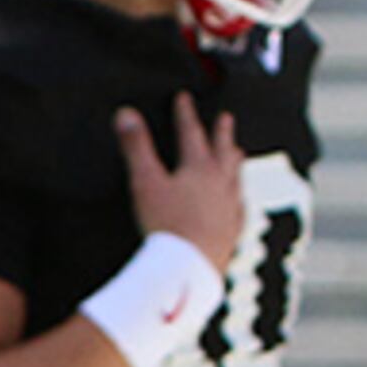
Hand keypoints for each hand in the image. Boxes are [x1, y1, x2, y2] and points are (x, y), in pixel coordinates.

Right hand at [116, 94, 242, 267]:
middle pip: (223, 151)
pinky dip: (239, 198)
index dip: (186, 113)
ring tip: (238, 152)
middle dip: (222, 132)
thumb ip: (136, 146)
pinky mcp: (233, 232)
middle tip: (226, 118)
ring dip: (235, 161)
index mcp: (199, 169)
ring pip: (236, 178)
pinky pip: (240, 208)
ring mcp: (230, 209)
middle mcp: (221, 185)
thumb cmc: (167, 226)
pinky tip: (239, 202)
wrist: (191, 268)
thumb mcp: (145, 181)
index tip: (185, 98)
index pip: (191, 133)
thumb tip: (126, 113)